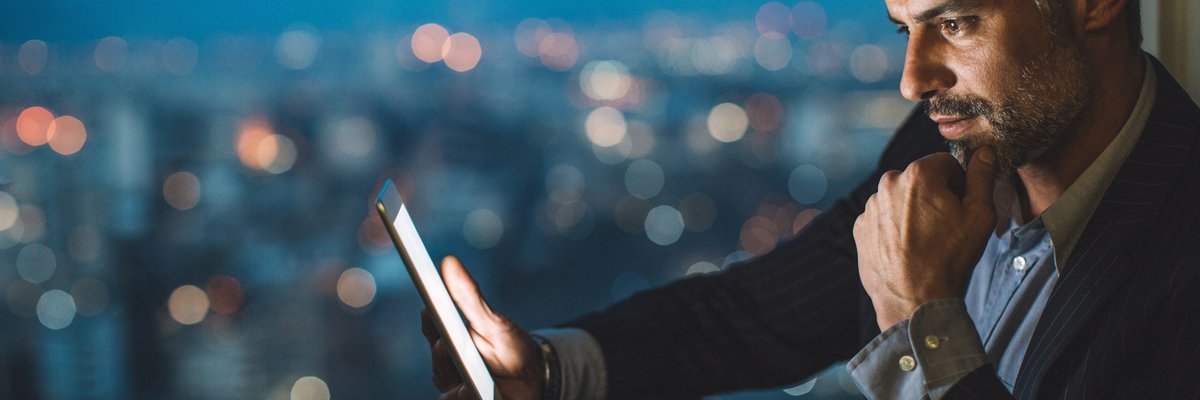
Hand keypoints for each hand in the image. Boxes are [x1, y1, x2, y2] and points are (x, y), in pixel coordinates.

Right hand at [423, 256, 543, 399]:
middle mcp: (446, 363)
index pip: (431, 324)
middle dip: (444, 351)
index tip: (430, 307)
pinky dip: (461, 397)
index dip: (430, 317)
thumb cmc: (509, 347)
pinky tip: (471, 392)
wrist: (532, 379)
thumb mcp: (493, 321)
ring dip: (456, 379)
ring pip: (444, 381)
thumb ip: (469, 296)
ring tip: (467, 380)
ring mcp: (453, 386)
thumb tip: (449, 262)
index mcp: (449, 336)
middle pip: (438, 357)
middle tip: (449, 343)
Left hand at [853, 147, 996, 330]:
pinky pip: (882, 218)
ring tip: (925, 240)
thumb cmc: (950, 258)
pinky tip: (906, 249)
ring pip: (899, 199)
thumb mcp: (979, 215)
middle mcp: (887, 184)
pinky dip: (894, 228)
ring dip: (912, 211)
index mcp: (918, 174)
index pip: (945, 163)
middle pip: (920, 180)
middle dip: (934, 195)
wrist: (914, 300)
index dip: (959, 182)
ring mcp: (870, 207)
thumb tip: (984, 152)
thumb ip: (981, 177)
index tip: (961, 205)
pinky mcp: (860, 227)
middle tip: (944, 226)